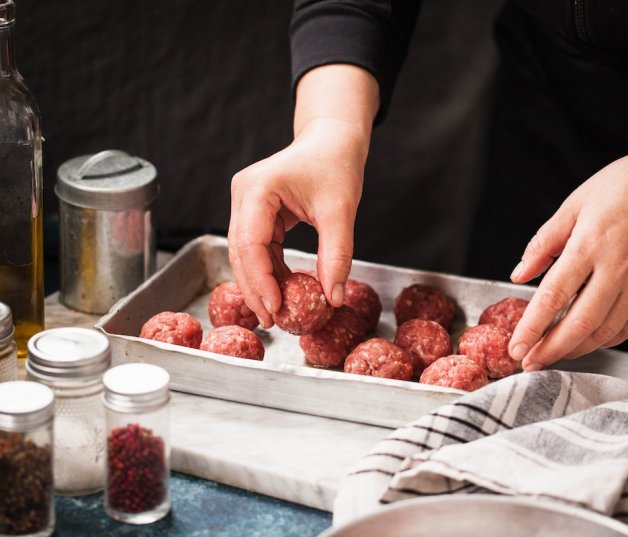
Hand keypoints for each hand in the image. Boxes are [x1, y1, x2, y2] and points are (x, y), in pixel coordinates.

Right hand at [228, 118, 367, 327]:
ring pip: (245, 254)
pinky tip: (282, 290)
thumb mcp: (340, 210)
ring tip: (277, 312)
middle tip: (272, 321)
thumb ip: (337, 254)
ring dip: (260, 283)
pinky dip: (269, 271)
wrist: (332, 140)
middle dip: (256, 289)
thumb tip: (333, 298)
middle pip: (241, 252)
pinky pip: (258, 248)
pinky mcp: (255, 213)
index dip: (261, 280)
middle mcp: (244, 196)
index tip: (276, 309)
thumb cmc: (336, 163)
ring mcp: (246, 204)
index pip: (250, 244)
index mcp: (257, 188)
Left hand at [508, 156, 627, 369]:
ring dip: (578, 348)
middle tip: (530, 363)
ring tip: (553, 356)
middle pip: (582, 321)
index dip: (533, 327)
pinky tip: (588, 341)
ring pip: (608, 329)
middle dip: (553, 349)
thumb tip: (519, 275)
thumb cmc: (618, 188)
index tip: (516, 347)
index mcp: (590, 245)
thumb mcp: (573, 206)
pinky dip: (607, 339)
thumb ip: (543, 243)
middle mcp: (617, 267)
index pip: (553, 295)